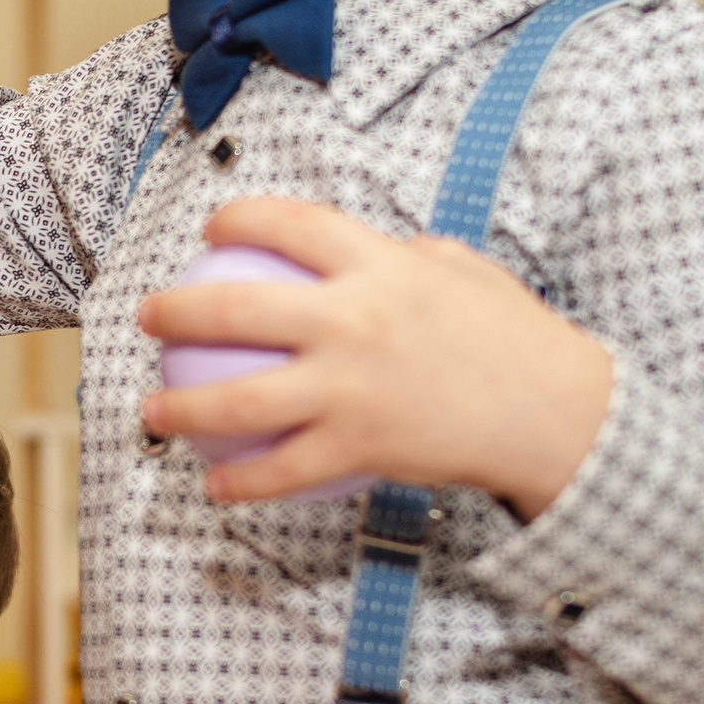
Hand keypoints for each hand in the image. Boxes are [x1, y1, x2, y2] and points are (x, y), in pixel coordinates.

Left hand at [137, 198, 614, 518]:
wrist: (555, 413)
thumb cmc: (512, 339)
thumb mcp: (465, 273)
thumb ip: (406, 256)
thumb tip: (370, 245)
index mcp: (379, 266)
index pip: (290, 224)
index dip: (238, 216)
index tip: (211, 227)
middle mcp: (352, 321)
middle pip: (234, 309)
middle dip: (174, 311)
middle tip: (148, 317)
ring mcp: (348, 386)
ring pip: (235, 400)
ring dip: (178, 408)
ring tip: (148, 410)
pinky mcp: (355, 445)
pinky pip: (278, 471)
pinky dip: (239, 483)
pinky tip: (214, 487)